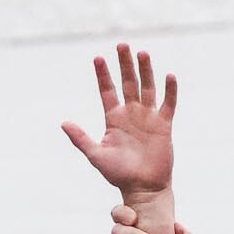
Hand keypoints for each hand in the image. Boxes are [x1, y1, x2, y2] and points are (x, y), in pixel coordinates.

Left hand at [63, 43, 177, 201]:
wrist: (142, 189)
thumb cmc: (118, 174)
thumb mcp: (96, 155)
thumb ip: (81, 138)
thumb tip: (63, 123)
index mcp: (114, 119)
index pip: (107, 91)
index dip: (103, 75)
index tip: (97, 58)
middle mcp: (131, 114)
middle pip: (128, 83)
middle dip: (125, 64)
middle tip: (121, 45)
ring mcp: (148, 118)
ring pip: (147, 88)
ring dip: (145, 71)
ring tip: (142, 53)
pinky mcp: (164, 125)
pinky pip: (168, 104)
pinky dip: (170, 91)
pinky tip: (169, 76)